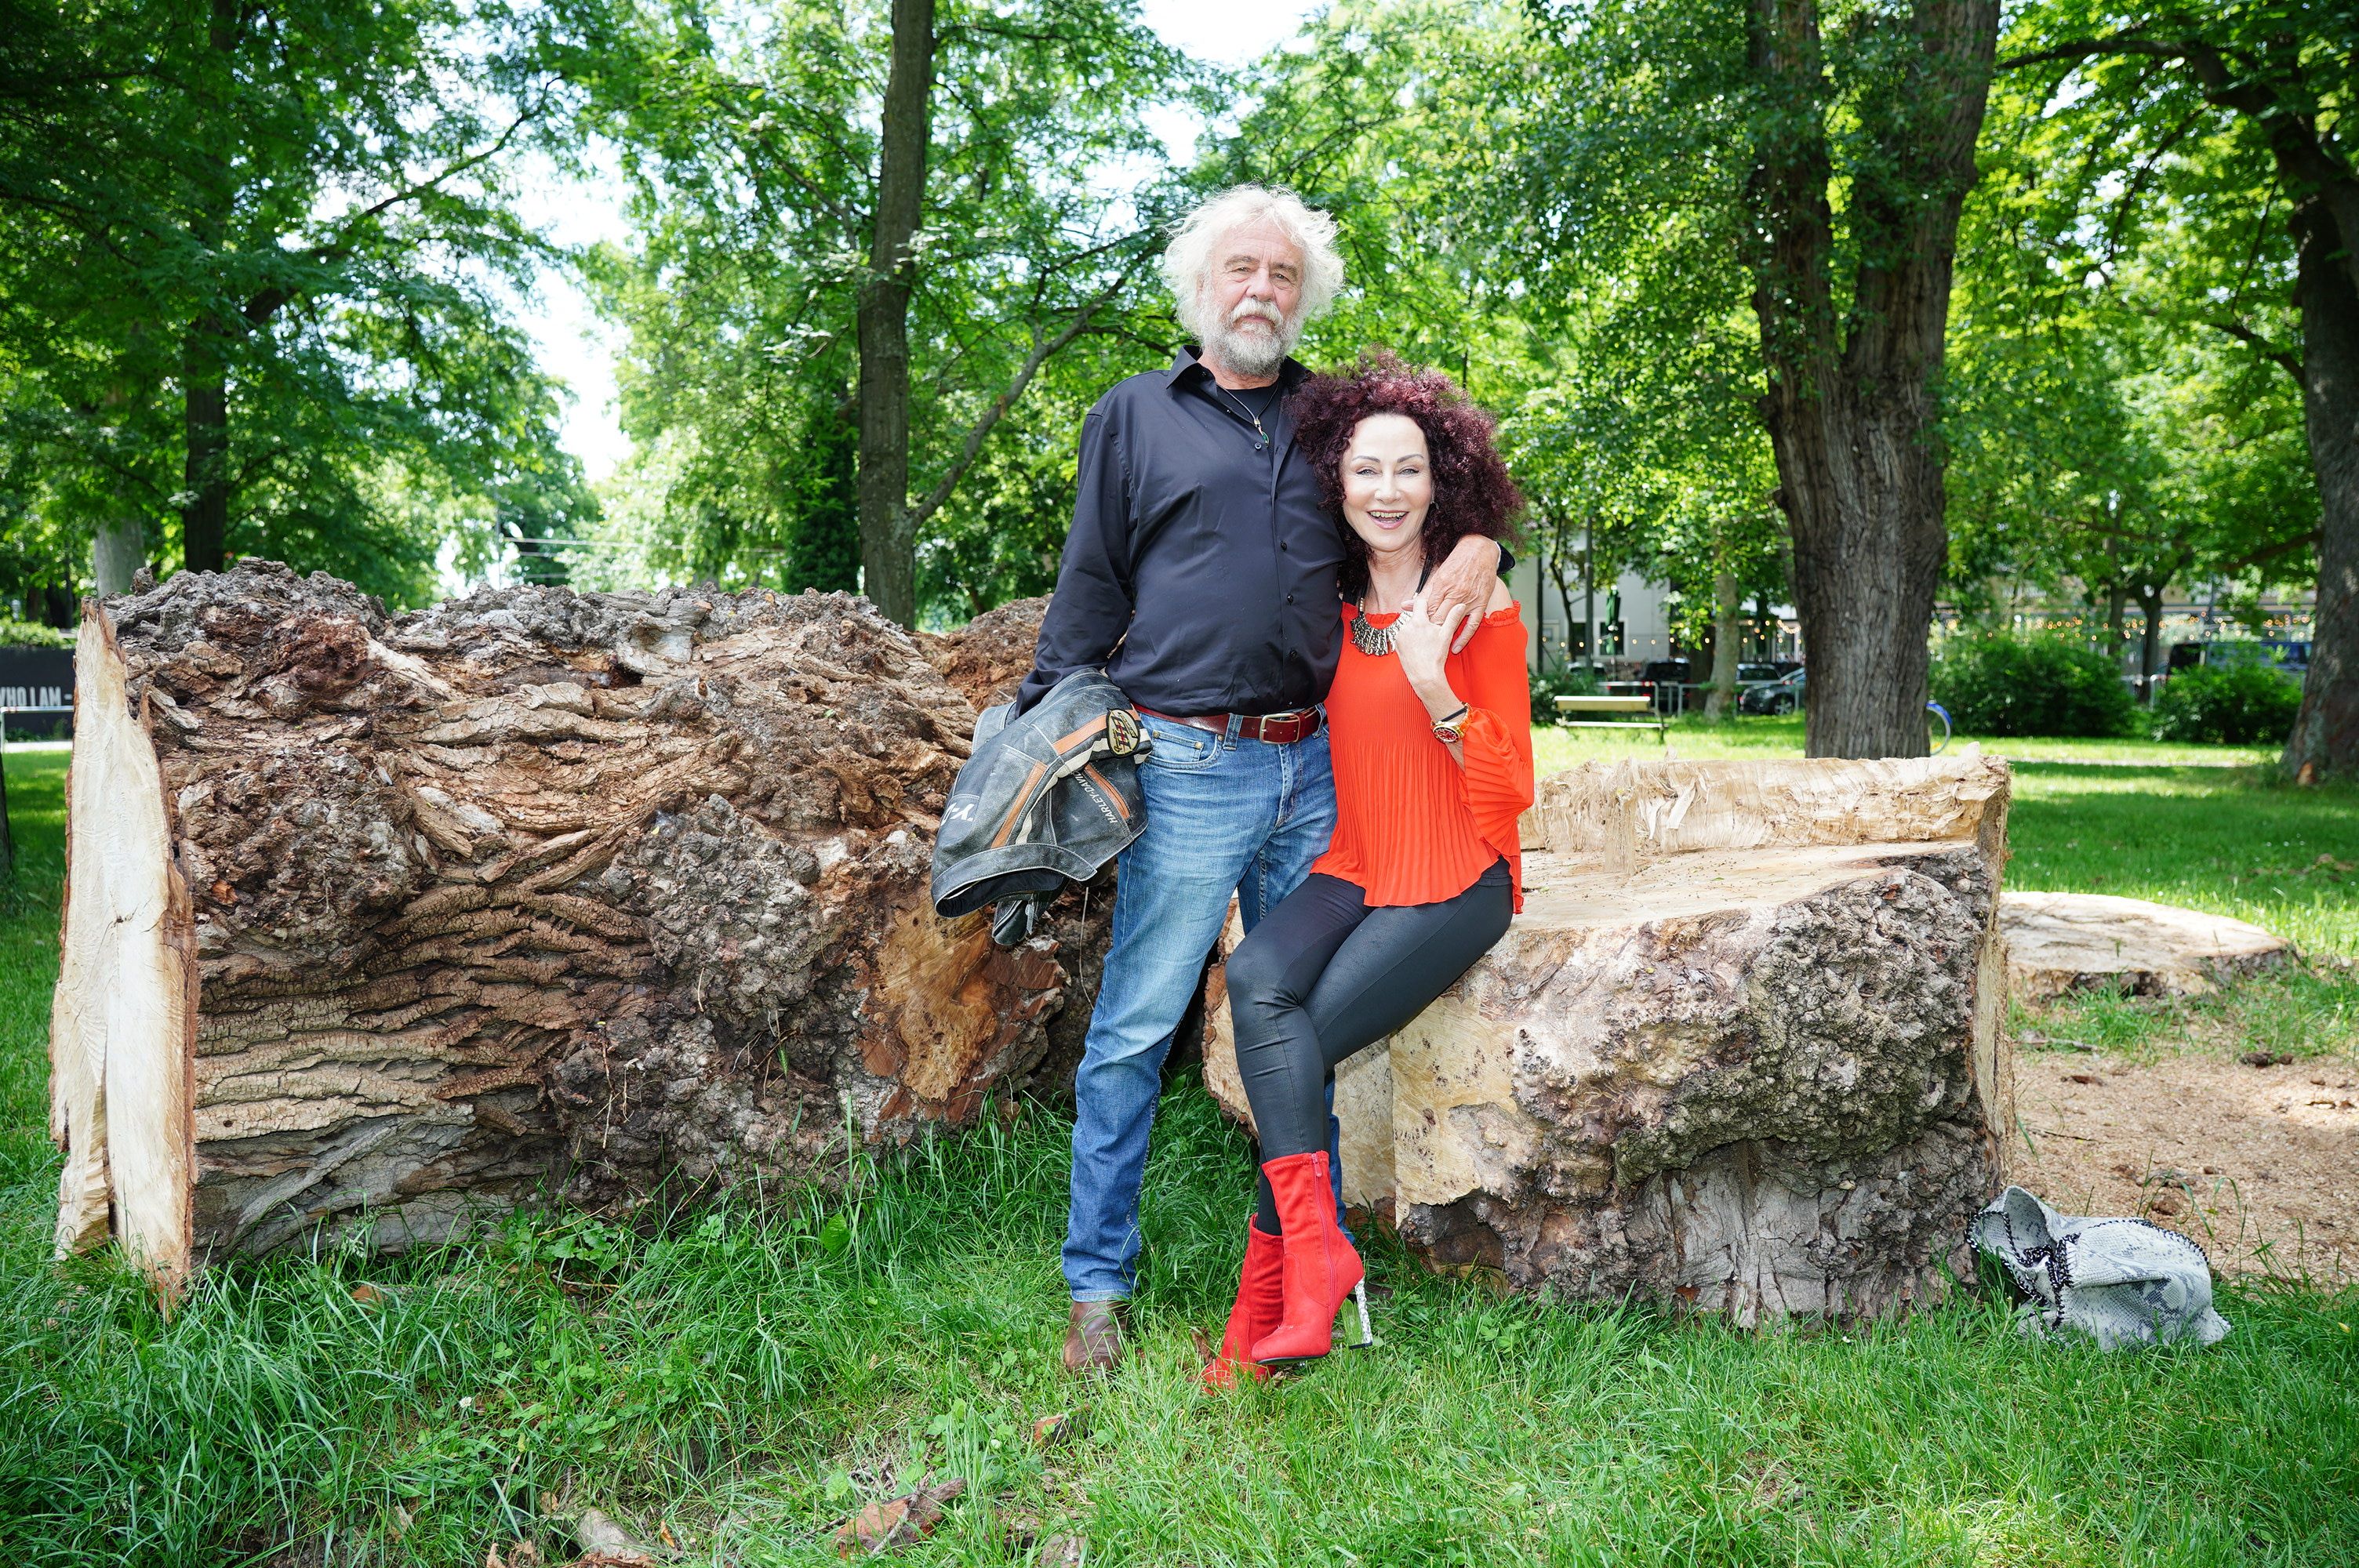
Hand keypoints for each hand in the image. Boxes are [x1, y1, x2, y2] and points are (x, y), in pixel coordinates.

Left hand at [1389, 591, 1464, 700]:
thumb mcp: (1446, 635)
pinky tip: (1419, 646)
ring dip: (1417, 629)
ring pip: (1410, 627)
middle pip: (1415, 616)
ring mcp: (1400, 636)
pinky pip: (1405, 636)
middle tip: (1431, 629)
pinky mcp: (1397, 644)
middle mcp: (1406, 626)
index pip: (1420, 603)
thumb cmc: (1435, 657)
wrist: (1424, 676)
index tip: (1431, 604)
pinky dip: (1411, 639)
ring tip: (1426, 641)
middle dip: (1423, 620)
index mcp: (1418, 621)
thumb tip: (1461, 605)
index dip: (1427, 602)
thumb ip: (1452, 618)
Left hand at [1425, 535, 1502, 652]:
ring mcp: (1468, 599)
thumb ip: (1423, 594)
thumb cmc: (1456, 563)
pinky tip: (1455, 647)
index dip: (1420, 622)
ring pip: (1452, 622)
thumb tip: (1405, 606)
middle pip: (1438, 617)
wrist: (1479, 552)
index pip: (1427, 609)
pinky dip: (1464, 638)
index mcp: (1441, 585)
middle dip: (1429, 631)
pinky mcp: (1480, 603)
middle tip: (1421, 644)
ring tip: (1433, 648)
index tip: (1415, 633)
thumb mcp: (1437, 575)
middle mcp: (1454, 593)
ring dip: (1442, 636)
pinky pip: (1472, 625)